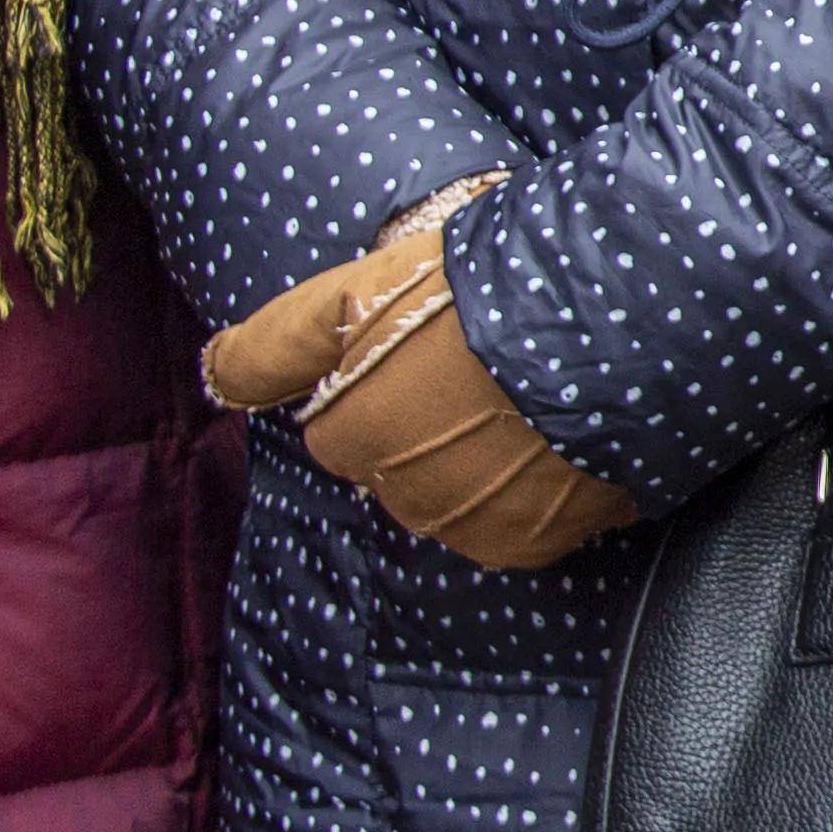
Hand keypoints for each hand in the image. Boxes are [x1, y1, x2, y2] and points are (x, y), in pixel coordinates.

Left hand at [203, 208, 632, 571]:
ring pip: (458, 499)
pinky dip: (536, 490)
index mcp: (353, 436)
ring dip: (482, 463)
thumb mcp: (357, 290)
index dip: (385, 380)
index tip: (432, 346)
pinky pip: (523, 523)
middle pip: (398, 469)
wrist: (620, 319)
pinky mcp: (545, 541)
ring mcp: (477, 525)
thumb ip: (274, 344)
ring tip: (530, 398)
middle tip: (484, 368)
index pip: (341, 426)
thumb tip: (212, 377)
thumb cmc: (483, 290)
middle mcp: (404, 497)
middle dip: (429, 428)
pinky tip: (561, 436)